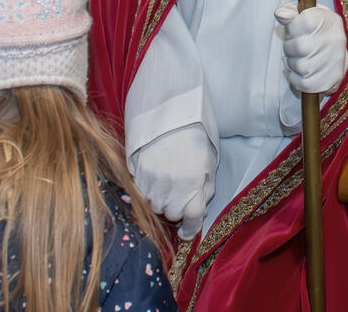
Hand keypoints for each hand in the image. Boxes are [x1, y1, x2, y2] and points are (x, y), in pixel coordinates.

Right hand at [131, 125, 215, 240]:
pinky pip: (141, 195)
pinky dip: (148, 191)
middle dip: (178, 207)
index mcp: (194, 184)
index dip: (190, 228)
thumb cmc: (196, 139)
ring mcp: (153, 182)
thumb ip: (205, 191)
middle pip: (172, 215)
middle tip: (181, 190)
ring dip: (162, 200)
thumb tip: (198, 215)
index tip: (188, 232)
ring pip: (155, 207)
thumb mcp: (209, 164)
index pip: (192, 219)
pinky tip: (156, 176)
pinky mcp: (138, 175)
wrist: (172, 115)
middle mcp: (172, 187)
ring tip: (169, 180)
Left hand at [275, 3, 346, 94]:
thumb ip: (291, 11)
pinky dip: (295, 78)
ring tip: (297, 57)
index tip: (294, 29)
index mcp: (329, 20)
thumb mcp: (306, 14)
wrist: (336, 54)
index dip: (292, 27)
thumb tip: (279, 14)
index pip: (305, 21)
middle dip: (289, 47)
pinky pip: (303, 83)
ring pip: (300, 66)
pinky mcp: (330, 80)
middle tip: (293, 46)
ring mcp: (334, 62)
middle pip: (300, 46)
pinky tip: (299, 71)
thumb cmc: (316, 32)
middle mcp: (335, 40)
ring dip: (292, 63)